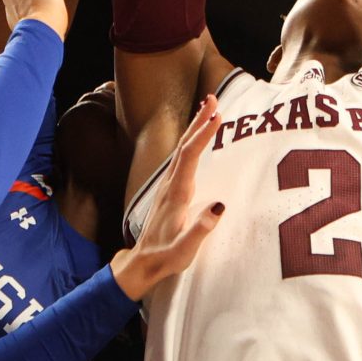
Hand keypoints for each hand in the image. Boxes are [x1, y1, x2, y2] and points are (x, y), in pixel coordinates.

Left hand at [109, 96, 226, 297]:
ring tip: (208, 108)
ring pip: (182, 149)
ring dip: (195, 127)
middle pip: (185, 145)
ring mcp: (168, 186)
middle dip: (199, 120)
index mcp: (176, 194)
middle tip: (212, 97)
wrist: (142, 263)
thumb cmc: (165, 257)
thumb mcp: (184, 250)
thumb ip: (200, 230)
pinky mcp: (170, 190)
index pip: (190, 156)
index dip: (203, 134)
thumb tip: (219, 206)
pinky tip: (198, 138)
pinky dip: (192, 142)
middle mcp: (170, 185)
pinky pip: (182, 158)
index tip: (217, 115)